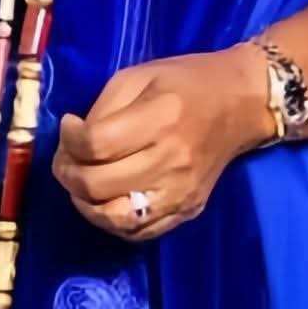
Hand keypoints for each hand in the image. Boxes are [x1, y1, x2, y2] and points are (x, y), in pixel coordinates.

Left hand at [53, 46, 270, 240]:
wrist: (242, 102)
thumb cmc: (186, 81)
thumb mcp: (137, 76)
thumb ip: (103, 109)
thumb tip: (75, 141)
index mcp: (159, 118)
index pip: (96, 146)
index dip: (69, 140)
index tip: (69, 126)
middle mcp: (172, 161)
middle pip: (99, 185)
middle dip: (67, 173)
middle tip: (65, 158)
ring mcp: (181, 192)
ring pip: (115, 218)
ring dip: (85, 204)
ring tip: (79, 185)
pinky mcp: (188, 210)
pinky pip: (139, 232)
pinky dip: (112, 222)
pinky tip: (104, 201)